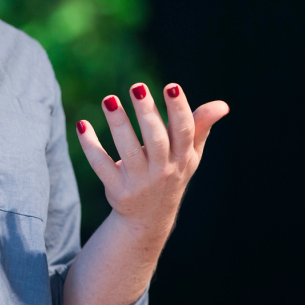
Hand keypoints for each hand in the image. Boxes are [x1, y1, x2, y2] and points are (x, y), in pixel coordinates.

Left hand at [76, 83, 228, 240]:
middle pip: (156, 140)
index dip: (179, 110)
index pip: (184, 132)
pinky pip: (101, 165)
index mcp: (182, 157)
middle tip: (137, 86)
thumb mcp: (189, 154)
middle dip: (148, 113)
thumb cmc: (171, 174)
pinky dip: (90, 146)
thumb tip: (222, 105)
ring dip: (118, 124)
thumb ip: (200, 127)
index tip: (171, 86)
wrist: (150, 219)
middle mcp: (162, 170)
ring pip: (128, 151)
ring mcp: (139, 182)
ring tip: (109, 99)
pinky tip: (82, 124)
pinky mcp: (116, 189)